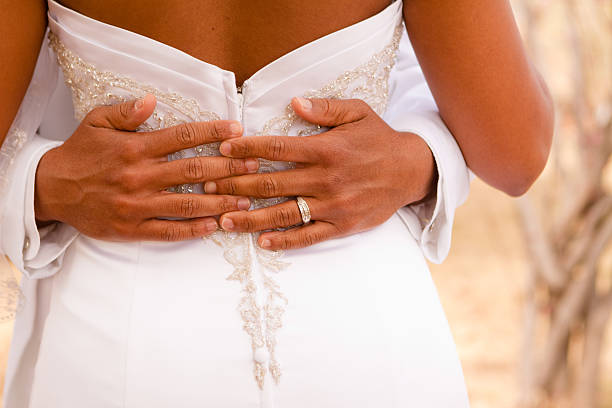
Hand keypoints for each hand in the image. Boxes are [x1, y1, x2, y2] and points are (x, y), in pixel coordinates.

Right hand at [34, 94, 258, 240]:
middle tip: (254, 165)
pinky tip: (215, 226)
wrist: (52, 189)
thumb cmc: (80, 153)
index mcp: (136, 148)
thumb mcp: (96, 122)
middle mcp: (140, 176)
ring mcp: (137, 205)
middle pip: (194, 171)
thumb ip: (126, 112)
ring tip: (245, 199)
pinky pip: (168, 230)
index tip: (237, 129)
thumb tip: (152, 100)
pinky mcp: (132, 228)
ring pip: (187, 203)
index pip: (183, 137)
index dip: (213, 132)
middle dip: (228, 167)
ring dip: (220, 202)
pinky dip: (193, 229)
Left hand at [206, 97, 435, 249]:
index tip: (222, 149)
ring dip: (250, 218)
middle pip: (271, 183)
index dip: (246, 149)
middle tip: (207, 187)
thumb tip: (293, 104)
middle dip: (234, 185)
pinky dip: (286, 241)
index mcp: (326, 149)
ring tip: (223, 220)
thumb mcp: (358, 113)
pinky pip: (309, 236)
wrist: (411, 172)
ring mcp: (333, 205)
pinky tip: (263, 242)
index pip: (277, 148)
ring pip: (284, 213)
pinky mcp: (342, 225)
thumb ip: (325, 109)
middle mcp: (326, 179)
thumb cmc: (380, 140)